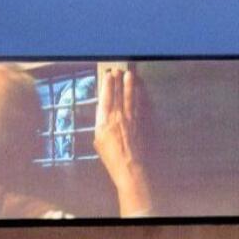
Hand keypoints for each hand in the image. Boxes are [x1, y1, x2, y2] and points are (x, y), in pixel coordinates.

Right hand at [94, 68, 151, 216]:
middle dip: (118, 81)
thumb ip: (100, 124)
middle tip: (118, 70)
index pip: (106, 97)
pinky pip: (139, 105)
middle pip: (118, 93)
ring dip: (130, 84)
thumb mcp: (98, 141)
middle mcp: (118, 116)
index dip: (107, 85)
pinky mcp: (141, 123)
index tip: (108, 75)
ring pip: (130, 97)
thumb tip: (102, 114)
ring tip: (130, 75)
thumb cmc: (111, 158)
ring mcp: (131, 119)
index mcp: (105, 121)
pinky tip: (139, 89)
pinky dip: (139, 95)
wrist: (130, 167)